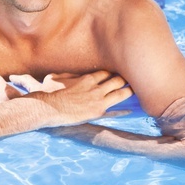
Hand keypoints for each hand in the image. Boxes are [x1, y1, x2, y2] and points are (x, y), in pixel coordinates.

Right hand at [11, 70, 133, 126]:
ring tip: (136, 90)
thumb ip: (68, 75)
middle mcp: (96, 88)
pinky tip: (132, 110)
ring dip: (129, 91)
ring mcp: (98, 101)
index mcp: (88, 78)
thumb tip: (71, 73)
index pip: (107, 72)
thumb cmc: (49, 92)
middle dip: (124, 79)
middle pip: (117, 80)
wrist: (48, 108)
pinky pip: (115, 111)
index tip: (118, 72)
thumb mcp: (56, 77)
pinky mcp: (97, 113)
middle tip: (132, 79)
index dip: (113, 73)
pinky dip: (125, 110)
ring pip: (120, 93)